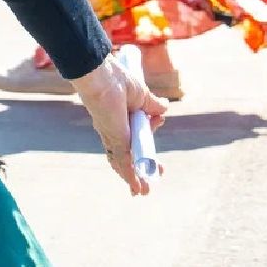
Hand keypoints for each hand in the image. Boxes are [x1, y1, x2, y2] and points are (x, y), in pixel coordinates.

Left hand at [70, 54, 167, 196]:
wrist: (103, 76)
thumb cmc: (118, 80)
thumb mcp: (142, 95)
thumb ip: (152, 105)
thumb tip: (164, 109)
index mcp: (120, 121)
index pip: (134, 140)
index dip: (147, 147)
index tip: (159, 140)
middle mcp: (114, 132)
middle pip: (128, 156)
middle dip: (141, 170)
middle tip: (156, 176)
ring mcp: (113, 137)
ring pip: (125, 163)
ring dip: (136, 178)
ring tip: (145, 190)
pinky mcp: (115, 140)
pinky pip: (124, 162)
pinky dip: (131, 176)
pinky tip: (137, 188)